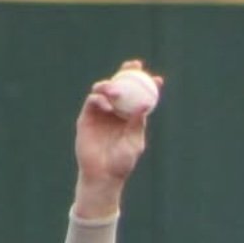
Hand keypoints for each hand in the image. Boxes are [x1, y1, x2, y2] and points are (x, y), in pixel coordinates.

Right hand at [71, 73, 162, 218]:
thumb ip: (138, 123)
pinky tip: (107, 106)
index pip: (139, 96)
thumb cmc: (121, 163)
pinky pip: (92, 102)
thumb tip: (145, 104)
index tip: (156, 79)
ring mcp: (100, 113)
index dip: (147, 84)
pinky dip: (99, 100)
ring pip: (104, 90)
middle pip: (121, 86)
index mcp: (130, 116)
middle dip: (127, 72)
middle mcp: (116, 111)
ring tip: (115, 90)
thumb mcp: (134, 142)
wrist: (102, 175)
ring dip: (110, 84)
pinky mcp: (86, 118)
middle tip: (134, 67)